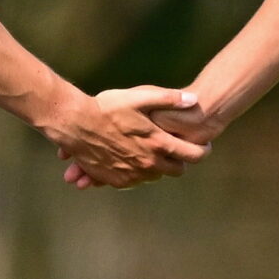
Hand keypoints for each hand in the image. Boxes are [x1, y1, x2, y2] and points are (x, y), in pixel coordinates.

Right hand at [49, 86, 209, 187]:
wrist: (74, 125)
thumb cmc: (107, 108)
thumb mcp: (139, 96)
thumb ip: (168, 99)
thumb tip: (194, 100)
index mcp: (158, 143)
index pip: (193, 155)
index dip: (203, 151)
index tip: (204, 146)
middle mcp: (148, 163)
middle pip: (177, 171)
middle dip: (180, 161)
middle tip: (177, 149)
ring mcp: (132, 175)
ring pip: (156, 176)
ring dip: (158, 166)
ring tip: (152, 151)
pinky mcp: (116, 180)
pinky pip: (135, 181)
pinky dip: (137, 172)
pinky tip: (132, 158)